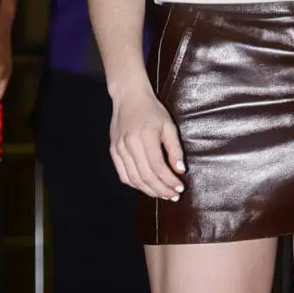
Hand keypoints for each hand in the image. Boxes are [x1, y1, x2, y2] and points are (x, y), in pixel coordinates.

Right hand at [109, 84, 185, 199]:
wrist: (129, 97)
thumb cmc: (151, 110)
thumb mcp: (169, 126)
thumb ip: (175, 149)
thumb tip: (180, 170)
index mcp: (145, 136)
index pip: (158, 167)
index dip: (169, 181)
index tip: (180, 187)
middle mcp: (130, 144)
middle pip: (145, 176)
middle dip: (161, 190)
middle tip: (173, 195)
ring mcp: (119, 149)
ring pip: (134, 179)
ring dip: (149, 191)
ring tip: (162, 194)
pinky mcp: (113, 151)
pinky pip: (123, 175)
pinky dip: (136, 184)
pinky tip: (147, 186)